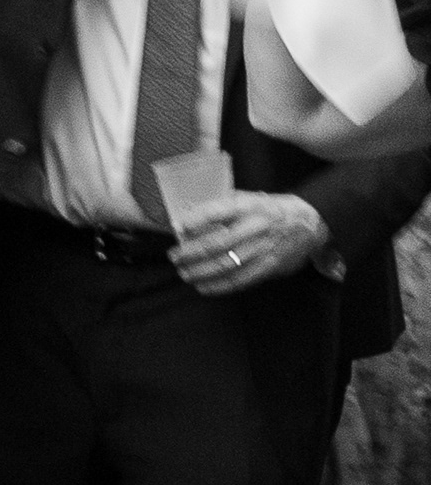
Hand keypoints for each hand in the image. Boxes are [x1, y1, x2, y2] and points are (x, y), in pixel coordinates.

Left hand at [169, 186, 330, 296]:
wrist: (310, 223)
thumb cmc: (271, 210)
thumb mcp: (249, 198)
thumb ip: (222, 206)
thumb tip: (188, 215)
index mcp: (250, 206)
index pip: (219, 211)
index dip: (197, 219)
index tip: (178, 226)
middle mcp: (256, 227)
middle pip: (218, 242)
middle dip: (191, 252)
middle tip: (174, 256)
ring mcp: (263, 249)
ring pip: (227, 264)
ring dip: (200, 272)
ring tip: (184, 273)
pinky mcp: (269, 267)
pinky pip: (240, 280)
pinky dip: (218, 286)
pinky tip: (203, 286)